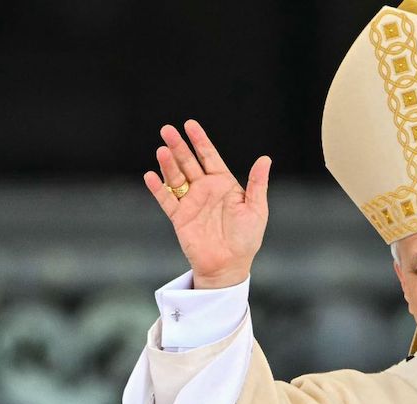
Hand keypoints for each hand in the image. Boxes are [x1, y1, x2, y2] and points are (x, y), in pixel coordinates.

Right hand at [143, 119, 270, 288]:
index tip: (190, 124)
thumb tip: (265, 159)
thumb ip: (257, 183)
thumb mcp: (256, 209)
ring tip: (161, 150)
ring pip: (176, 177)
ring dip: (168, 164)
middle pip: (189, 162)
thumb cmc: (246, 239)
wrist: (229, 265)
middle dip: (178, 146)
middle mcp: (205, 189)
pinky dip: (158, 189)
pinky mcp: (179, 218)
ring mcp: (191, 202)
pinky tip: (151, 176)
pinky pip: (167, 200)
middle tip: (167, 130)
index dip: (200, 140)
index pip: (209, 156)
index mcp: (224, 184)